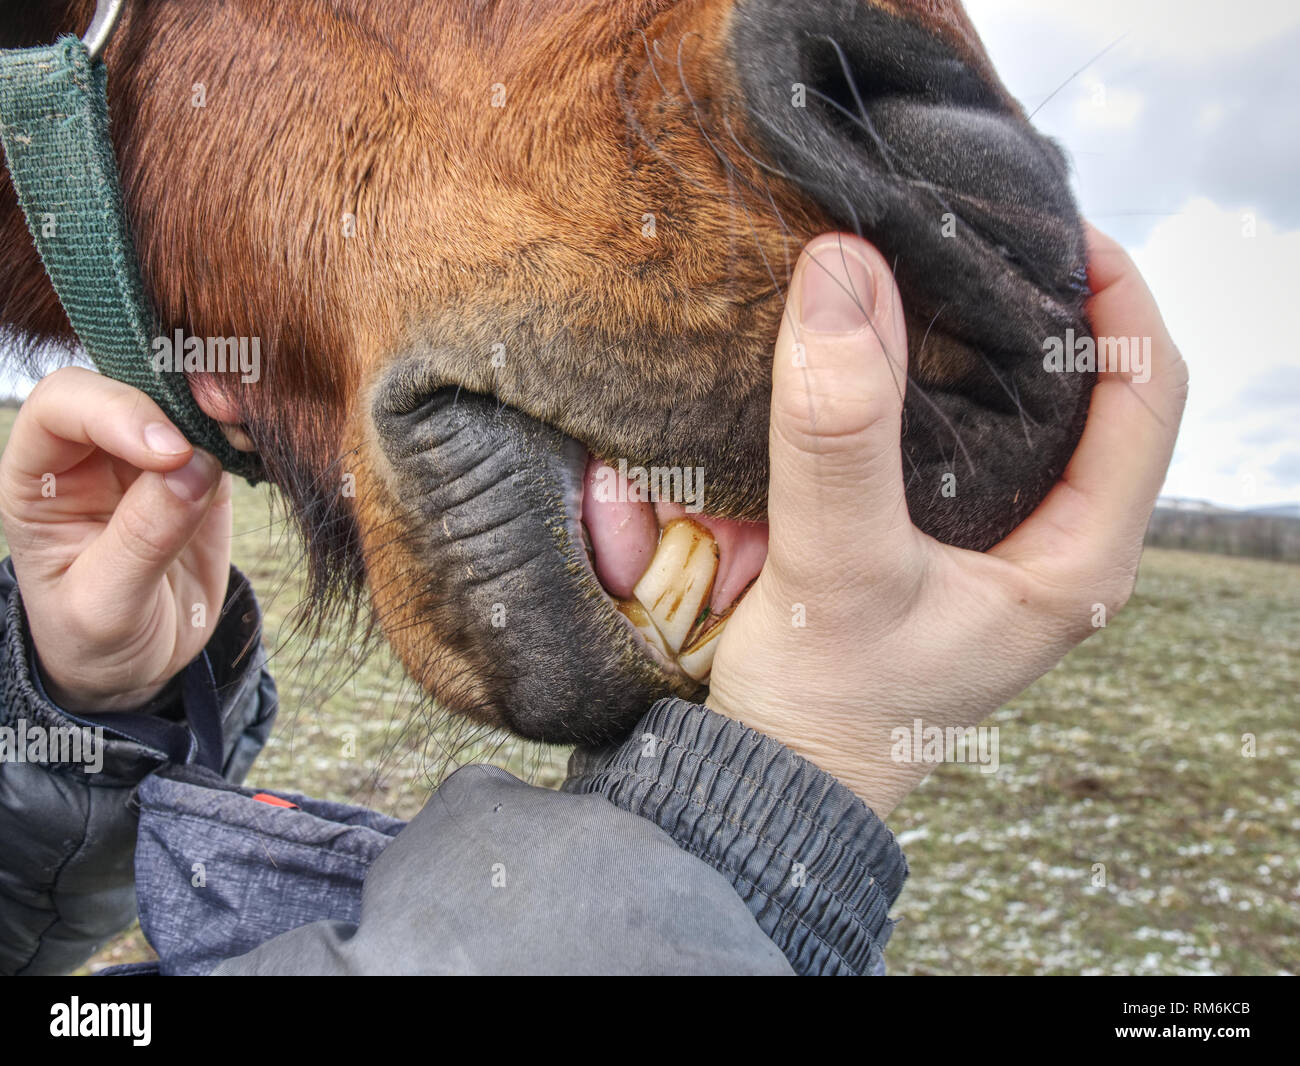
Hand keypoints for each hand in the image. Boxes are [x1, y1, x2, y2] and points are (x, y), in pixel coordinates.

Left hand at [0, 368, 232, 711]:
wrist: (138, 663)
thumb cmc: (96, 638)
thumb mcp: (106, 606)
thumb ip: (142, 539)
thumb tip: (195, 467)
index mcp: (40, 478)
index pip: (63, 407)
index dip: (115, 412)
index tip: (170, 453)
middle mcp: (89, 452)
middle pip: (125, 381)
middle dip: (173, 390)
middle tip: (223, 415)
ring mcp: (146, 456)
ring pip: (178, 394)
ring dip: (216, 400)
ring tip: (247, 426)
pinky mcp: (199, 469)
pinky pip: (221, 429)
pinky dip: (245, 427)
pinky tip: (260, 443)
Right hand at [706, 225, 1187, 817]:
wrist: (778, 785)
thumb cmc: (827, 701)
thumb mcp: (839, 566)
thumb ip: (840, 430)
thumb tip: (842, 270)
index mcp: (1079, 558)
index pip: (1149, 395)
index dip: (1119, 296)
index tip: (1051, 225)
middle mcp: (1056, 552)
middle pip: (1094, 397)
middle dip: (1046, 308)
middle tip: (975, 237)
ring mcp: (1000, 555)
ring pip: (1022, 420)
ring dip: (983, 345)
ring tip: (927, 274)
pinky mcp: (945, 554)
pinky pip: (962, 448)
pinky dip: (932, 389)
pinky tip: (881, 354)